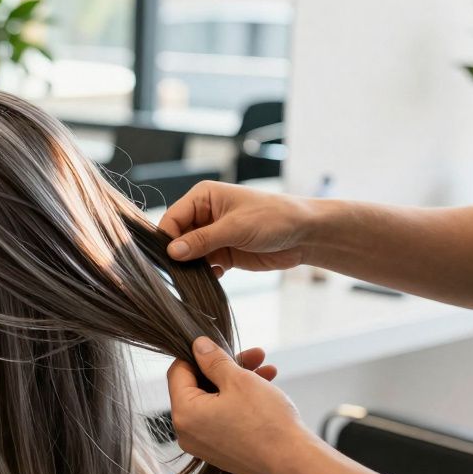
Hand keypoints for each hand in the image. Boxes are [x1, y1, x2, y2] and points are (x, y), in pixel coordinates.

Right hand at [158, 181, 316, 276]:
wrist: (305, 234)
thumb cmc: (274, 218)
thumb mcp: (235, 227)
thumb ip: (202, 240)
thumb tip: (171, 252)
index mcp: (203, 197)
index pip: (172, 218)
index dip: (167, 238)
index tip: (168, 258)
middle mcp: (204, 215)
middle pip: (177, 238)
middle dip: (178, 255)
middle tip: (181, 271)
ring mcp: (213, 235)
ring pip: (188, 254)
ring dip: (191, 266)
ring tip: (197, 276)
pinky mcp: (223, 253)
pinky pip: (203, 266)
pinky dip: (204, 273)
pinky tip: (214, 276)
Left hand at [167, 337, 318, 473]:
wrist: (294, 464)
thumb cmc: (267, 422)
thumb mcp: (239, 380)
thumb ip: (214, 360)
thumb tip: (198, 346)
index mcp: (184, 414)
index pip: (178, 372)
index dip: (198, 355)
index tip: (219, 346)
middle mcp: (187, 433)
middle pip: (198, 386)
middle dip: (226, 367)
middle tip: (253, 355)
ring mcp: (204, 444)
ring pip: (215, 400)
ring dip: (238, 381)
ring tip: (266, 368)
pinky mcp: (221, 451)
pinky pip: (224, 417)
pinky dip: (240, 401)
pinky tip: (266, 387)